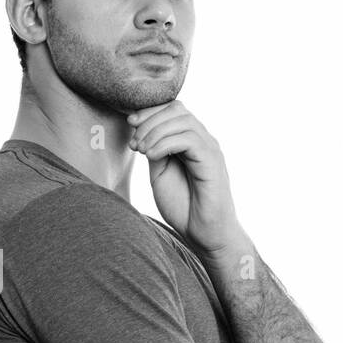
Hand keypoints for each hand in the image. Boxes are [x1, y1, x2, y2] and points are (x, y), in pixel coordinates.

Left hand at [127, 101, 243, 257]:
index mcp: (190, 140)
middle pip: (177, 109)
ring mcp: (210, 149)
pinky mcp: (212, 161)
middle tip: (134, 143)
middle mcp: (203, 140)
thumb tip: (142, 131)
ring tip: (141, 151)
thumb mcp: (160, 172)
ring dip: (155, 132)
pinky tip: (152, 157)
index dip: (149, 111)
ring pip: (183, 121)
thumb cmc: (183, 206)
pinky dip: (166, 143)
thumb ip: (155, 150)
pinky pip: (189, 139)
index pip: (172, 109)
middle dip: (149, 120)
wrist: (204, 233)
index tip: (129, 123)